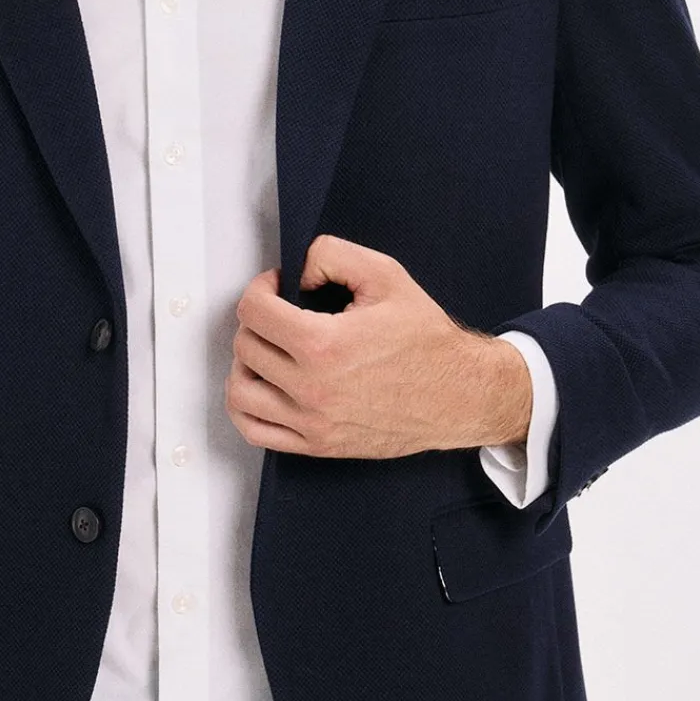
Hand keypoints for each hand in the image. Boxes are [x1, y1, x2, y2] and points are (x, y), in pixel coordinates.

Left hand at [224, 235, 531, 457]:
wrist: (459, 394)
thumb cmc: (426, 339)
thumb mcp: (385, 275)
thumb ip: (330, 255)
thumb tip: (294, 271)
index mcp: (324, 345)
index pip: (254, 311)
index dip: (261, 288)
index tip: (278, 287)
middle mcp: (312, 388)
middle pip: (246, 346)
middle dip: (258, 320)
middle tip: (280, 313)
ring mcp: (312, 422)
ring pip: (239, 391)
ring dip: (246, 363)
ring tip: (270, 349)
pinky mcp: (317, 445)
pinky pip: (255, 431)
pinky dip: (246, 406)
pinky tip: (263, 386)